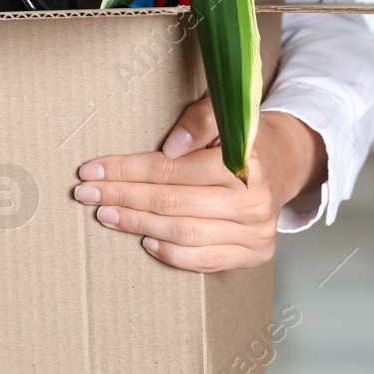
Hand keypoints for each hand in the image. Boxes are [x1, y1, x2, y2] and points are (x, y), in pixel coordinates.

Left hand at [73, 96, 325, 271]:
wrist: (286, 164)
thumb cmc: (245, 139)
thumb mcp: (228, 113)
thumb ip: (200, 120)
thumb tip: (170, 148)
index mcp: (246, 162)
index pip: (172, 169)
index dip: (126, 170)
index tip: (92, 171)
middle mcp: (254, 201)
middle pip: (171, 203)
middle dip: (122, 197)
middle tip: (86, 194)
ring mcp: (256, 232)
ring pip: (183, 233)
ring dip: (137, 225)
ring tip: (107, 214)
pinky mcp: (254, 254)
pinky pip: (204, 260)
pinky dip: (170, 253)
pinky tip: (145, 239)